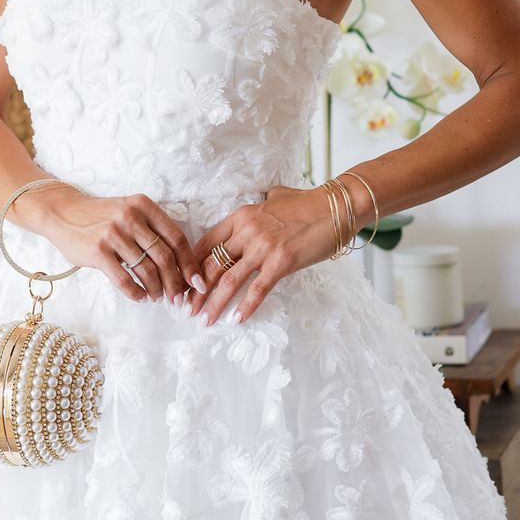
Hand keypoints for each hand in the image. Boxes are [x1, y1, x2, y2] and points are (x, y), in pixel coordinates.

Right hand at [41, 188, 206, 304]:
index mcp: (144, 205)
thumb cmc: (101, 217)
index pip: (177, 237)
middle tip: (178, 298)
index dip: (189, 262)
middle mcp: (131, 217)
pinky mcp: (98, 251)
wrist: (62, 213)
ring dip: (156, 289)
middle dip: (175, 282)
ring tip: (157, 297)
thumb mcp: (129, 211)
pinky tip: (140, 297)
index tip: (196, 281)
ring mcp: (114, 234)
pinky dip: (136, 292)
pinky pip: (125, 279)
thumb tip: (180, 264)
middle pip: (164, 256)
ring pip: (146, 270)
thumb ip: (152, 229)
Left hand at [185, 184, 337, 325]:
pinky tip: (235, 320)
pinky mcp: (281, 263)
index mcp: (240, 216)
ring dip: (213, 304)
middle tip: (185, 309)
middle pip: (211, 266)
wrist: (336, 207)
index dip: (190, 266)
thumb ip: (257, 209)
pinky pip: (258, 290)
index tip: (183, 284)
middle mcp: (246, 232)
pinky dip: (245, 307)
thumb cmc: (306, 203)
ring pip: (229, 281)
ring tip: (203, 321)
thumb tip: (255, 208)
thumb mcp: (273, 198)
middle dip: (195, 291)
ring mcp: (263, 248)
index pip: (205, 244)